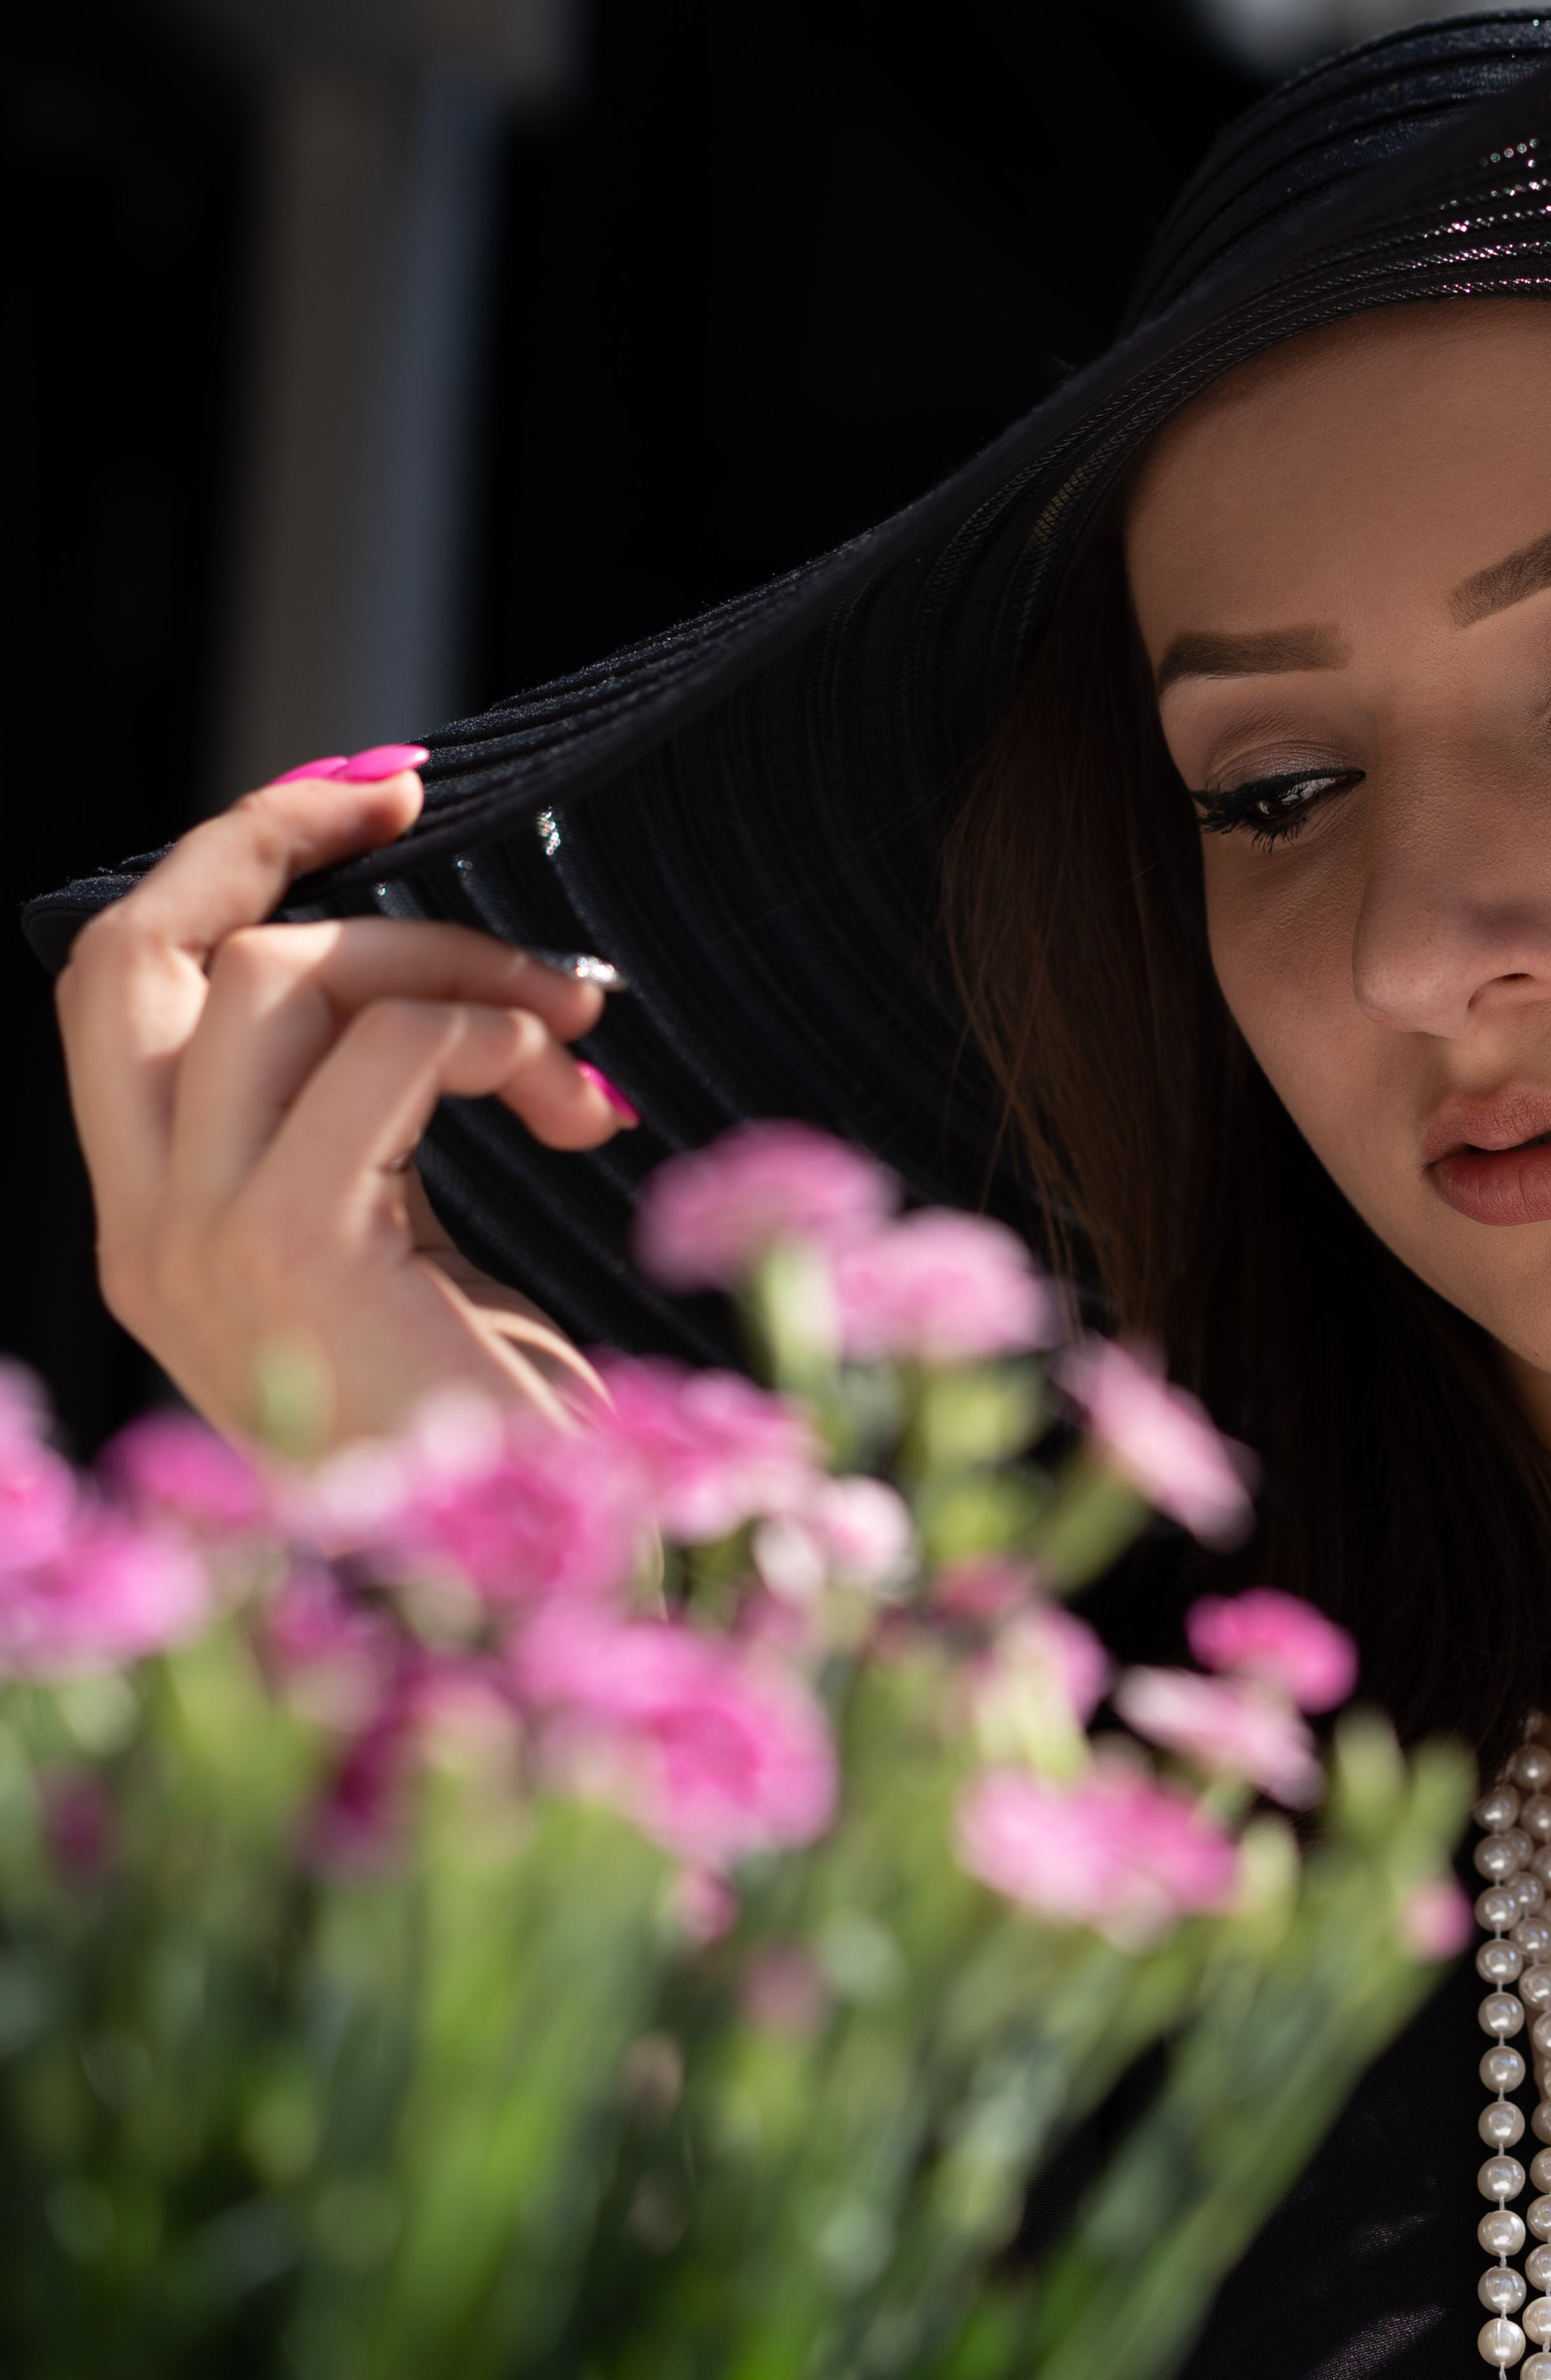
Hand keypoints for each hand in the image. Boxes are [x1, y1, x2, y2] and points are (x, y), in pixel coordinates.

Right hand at [56, 760, 629, 1451]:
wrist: (544, 1603)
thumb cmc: (501, 1439)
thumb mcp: (410, 1254)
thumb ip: (375, 1132)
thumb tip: (433, 990)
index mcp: (163, 1224)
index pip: (124, 992)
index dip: (225, 864)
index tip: (367, 799)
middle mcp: (145, 1230)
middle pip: (141, 949)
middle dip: (270, 838)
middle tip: (415, 796)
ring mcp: (197, 1244)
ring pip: (276, 977)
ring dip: (451, 959)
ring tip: (574, 1025)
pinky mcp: (290, 1252)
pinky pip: (385, 1051)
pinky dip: (494, 1034)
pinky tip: (578, 1101)